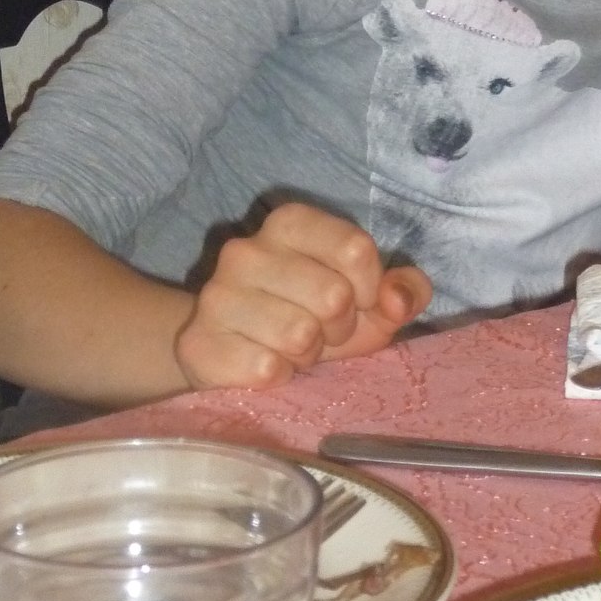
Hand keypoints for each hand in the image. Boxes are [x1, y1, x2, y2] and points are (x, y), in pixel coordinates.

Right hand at [173, 204, 431, 390]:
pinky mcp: (199, 343)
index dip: (372, 288)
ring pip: (300, 336)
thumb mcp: (365, 296)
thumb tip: (398, 301)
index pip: (356, 248)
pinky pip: (266, 369)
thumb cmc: (308, 313)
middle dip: (340, 326)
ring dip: (307, 354)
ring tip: (292, 347)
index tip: (361, 302)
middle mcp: (247, 250)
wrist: (226, 346)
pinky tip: (265, 363)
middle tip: (320, 330)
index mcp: (290, 223)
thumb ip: (401, 289)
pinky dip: (278, 377)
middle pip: (334, 296)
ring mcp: (216, 295)